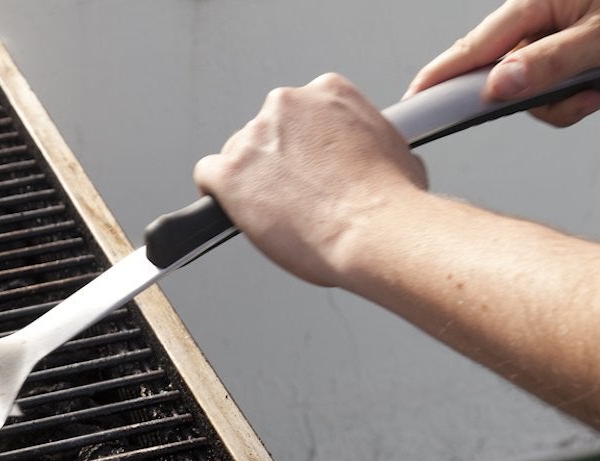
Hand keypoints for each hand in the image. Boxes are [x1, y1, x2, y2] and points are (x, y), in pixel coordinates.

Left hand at [192, 74, 427, 287]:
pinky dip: (217, 195)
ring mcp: (253, 138)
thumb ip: (362, 140)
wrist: (375, 230)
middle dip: (275, 164)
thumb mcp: (392, 147)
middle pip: (264, 133)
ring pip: (236, 156)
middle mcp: (286, 106)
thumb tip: (360, 157)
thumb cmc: (390, 199)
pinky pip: (207, 176)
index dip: (301, 147)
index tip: (307, 167)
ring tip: (278, 214)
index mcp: (327, 92)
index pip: (297, 114)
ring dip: (250, 181)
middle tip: (294, 195)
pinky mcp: (228, 173)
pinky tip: (235, 211)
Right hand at [405, 0, 599, 126]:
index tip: (415, 102)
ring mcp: (562, 38)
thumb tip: (498, 86)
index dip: (442, 77)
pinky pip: (562, 90)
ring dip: (567, 101)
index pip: (475, 48)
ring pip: (534, 90)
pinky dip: (583, 96)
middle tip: (577, 95)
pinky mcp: (580, 55)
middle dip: (533, 97)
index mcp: (539, 2)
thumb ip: (549, 63)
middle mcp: (544, 18)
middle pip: (503, 74)